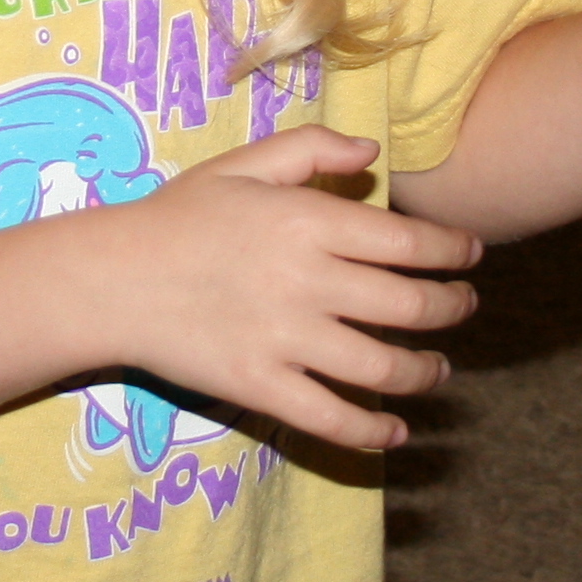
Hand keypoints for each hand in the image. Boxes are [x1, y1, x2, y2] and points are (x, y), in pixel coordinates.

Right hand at [79, 128, 481, 452]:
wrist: (111, 279)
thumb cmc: (178, 216)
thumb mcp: (243, 164)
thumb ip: (312, 149)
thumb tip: (372, 153)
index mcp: (308, 221)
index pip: (409, 241)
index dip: (453, 251)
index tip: (470, 256)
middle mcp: (307, 281)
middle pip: (411, 306)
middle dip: (453, 309)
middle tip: (464, 307)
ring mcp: (285, 339)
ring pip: (383, 368)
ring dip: (425, 372)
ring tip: (437, 370)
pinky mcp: (260, 386)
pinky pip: (331, 418)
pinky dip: (372, 430)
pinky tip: (393, 431)